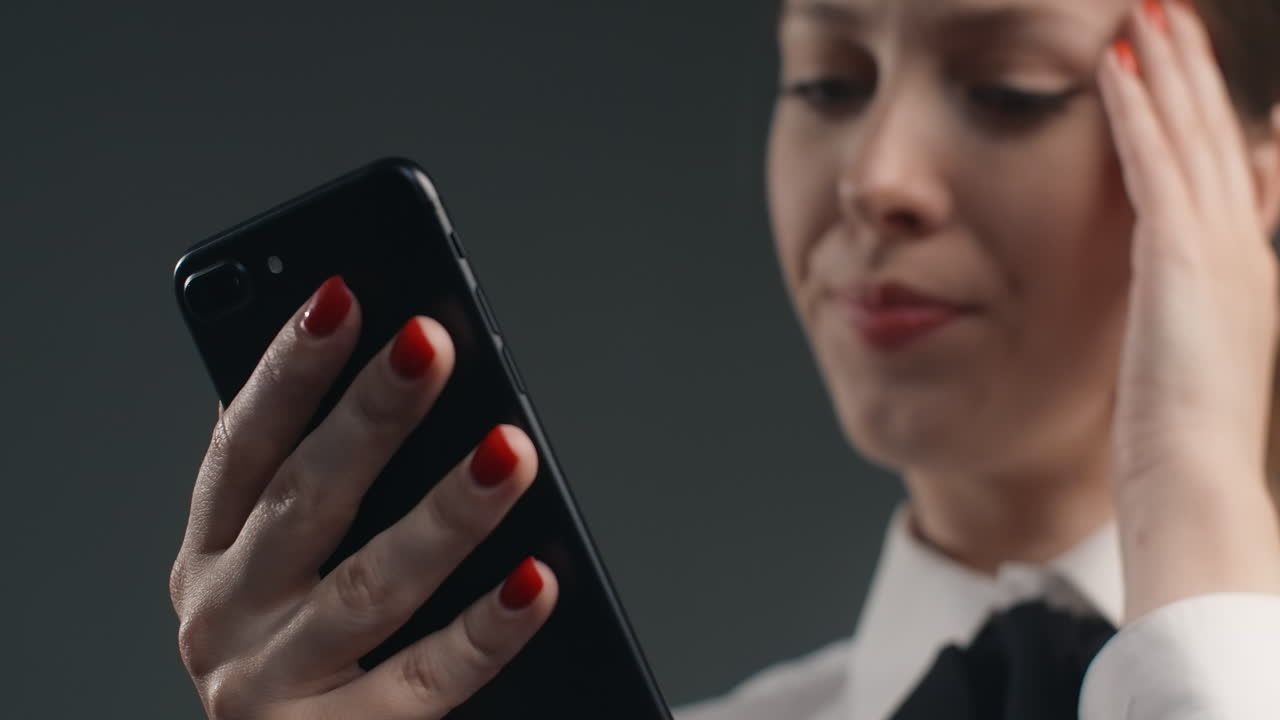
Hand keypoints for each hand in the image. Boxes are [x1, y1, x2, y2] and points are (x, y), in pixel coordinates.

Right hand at [169, 276, 558, 718]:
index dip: (287, 368)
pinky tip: (539, 579)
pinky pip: (427, 679)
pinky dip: (487, 628)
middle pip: (305, 500)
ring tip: (510, 451)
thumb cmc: (313, 652)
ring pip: (371, 585)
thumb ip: (320, 488)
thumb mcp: (290, 566)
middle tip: (432, 343)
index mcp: (213, 551)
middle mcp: (224, 616)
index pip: (242, 442)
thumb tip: (402, 372)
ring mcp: (270, 687)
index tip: (342, 295)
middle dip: (369, 417)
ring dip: (445, 512)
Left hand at [1099, 0, 1279, 621]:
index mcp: (1243, 269)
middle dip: (1191, 68)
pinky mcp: (1182, 257)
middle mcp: (1242, 244)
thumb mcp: (1185, 357)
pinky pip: (1154, 163)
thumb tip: (1163, 291)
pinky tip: (1111, 67)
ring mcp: (1219, 246)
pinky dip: (1136, 110)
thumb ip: (1179, 308)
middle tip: (1168, 11)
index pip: (1226, 168)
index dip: (1207, 111)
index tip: (1183, 66)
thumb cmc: (1176, 437)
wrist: (1192, 479)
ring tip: (1147, 12)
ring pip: (1191, 133)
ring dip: (1167, 67)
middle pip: (1215, 134)